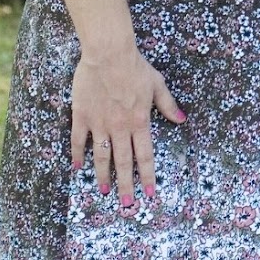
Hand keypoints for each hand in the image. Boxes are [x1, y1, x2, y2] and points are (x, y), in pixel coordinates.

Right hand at [68, 46, 185, 204]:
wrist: (109, 54)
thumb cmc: (135, 67)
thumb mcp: (157, 85)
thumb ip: (168, 105)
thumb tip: (181, 120)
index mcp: (140, 121)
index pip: (145, 155)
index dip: (148, 175)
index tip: (149, 193)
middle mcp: (120, 127)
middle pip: (124, 162)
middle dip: (126, 185)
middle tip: (127, 204)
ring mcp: (100, 124)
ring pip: (102, 156)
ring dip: (103, 176)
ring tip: (104, 192)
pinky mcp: (83, 116)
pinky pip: (79, 140)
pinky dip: (78, 155)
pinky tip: (77, 167)